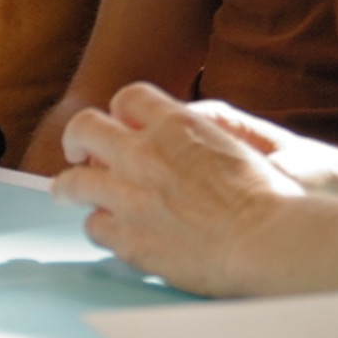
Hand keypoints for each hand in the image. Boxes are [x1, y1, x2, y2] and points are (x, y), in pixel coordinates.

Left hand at [50, 87, 337, 294]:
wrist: (270, 240)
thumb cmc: (270, 198)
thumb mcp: (234, 145)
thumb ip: (197, 140)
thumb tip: (184, 143)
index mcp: (176, 123)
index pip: (129, 97)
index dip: (121, 112)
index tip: (121, 124)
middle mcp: (144, 153)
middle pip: (85, 128)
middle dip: (78, 138)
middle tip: (78, 151)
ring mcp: (129, 195)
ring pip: (74, 182)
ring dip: (69, 186)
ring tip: (67, 192)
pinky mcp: (128, 237)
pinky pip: (94, 227)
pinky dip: (100, 229)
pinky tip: (110, 233)